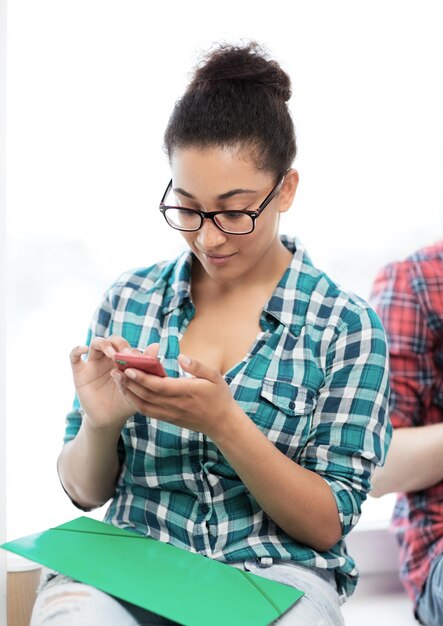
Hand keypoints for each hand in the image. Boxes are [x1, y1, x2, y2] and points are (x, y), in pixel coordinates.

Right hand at [70, 336, 139, 430]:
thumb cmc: (126, 403)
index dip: (130, 349)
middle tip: (124, 355)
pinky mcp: (80, 372)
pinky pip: (73, 357)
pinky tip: (83, 349)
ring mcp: (93, 363)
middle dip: (118, 345)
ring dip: (104, 345)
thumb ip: (146, 367)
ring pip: (95, 343)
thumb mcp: (138, 387)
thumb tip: (156, 346)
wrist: (109, 419)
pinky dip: (76, 350)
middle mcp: (108, 358)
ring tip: (112, 354)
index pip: (126, 346)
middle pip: (112, 340)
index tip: (136, 358)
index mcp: (122, 359)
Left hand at [112, 350, 239, 440]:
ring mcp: (170, 414)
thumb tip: (180, 356)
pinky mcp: (168, 419)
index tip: (128, 368)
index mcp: (186, 392)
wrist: (222, 424)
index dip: (141, 378)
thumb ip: (197, 366)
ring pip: (143, 405)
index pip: (159, 386)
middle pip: (146, 395)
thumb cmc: (219, 396)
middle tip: (115, 370)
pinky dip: (135, 402)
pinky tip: (128, 392)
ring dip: (128, 393)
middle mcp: (175, 405)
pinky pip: (147, 412)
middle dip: (128, 383)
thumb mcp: (214, 376)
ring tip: (117, 379)